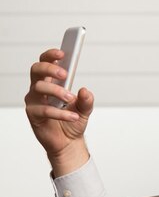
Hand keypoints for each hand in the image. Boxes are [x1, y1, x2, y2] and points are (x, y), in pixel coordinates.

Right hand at [25, 48, 93, 176]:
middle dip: (50, 68)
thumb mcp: (85, 110)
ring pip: (39, 88)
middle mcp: (40, 89)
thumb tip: (85, 90)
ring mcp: (34, 101)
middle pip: (36, 70)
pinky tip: (73, 116)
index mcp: (51, 83)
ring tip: (71, 99)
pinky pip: (44, 110)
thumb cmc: (73, 121)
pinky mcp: (33, 115)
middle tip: (65, 74)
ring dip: (57, 92)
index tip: (63, 54)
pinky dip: (60, 113)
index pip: (45, 62)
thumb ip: (87, 100)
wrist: (68, 142)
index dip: (51, 56)